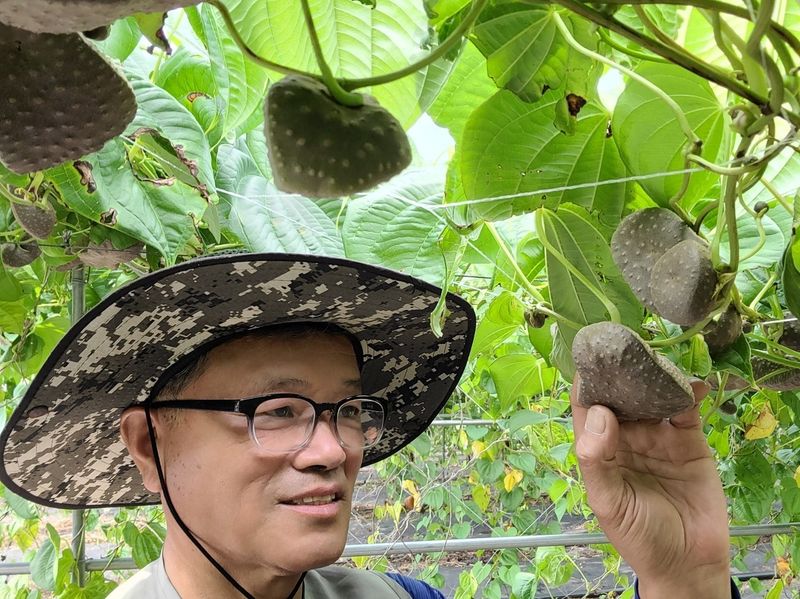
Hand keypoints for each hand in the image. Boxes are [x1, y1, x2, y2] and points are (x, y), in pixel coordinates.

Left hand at [571, 374, 731, 597]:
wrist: (689, 564)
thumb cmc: (639, 537)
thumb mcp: (608, 502)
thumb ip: (597, 460)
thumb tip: (600, 412)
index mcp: (600, 449)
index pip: (587, 407)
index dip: (587, 381)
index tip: (590, 354)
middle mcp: (626, 437)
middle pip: (621, 395)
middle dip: (622, 372)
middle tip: (626, 345)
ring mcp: (658, 437)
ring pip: (653, 397)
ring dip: (654, 378)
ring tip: (656, 359)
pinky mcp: (689, 442)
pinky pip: (686, 411)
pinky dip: (688, 394)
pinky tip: (691, 384)